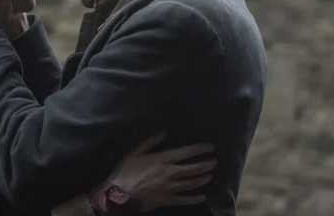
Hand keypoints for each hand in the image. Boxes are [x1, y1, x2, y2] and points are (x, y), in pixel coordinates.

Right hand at [100, 136, 215, 211]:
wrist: (119, 193)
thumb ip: (150, 142)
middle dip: (206, 165)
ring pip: (191, 183)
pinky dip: (194, 198)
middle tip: (214, 162)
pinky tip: (202, 196)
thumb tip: (163, 133)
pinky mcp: (166, 200)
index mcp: (162, 159)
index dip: (200, 149)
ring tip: (210, 175)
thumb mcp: (134, 152)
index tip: (210, 147)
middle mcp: (169, 173)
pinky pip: (184, 199)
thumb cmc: (125, 171)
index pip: (186, 153)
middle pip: (193, 169)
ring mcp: (169, 188)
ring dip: (202, 179)